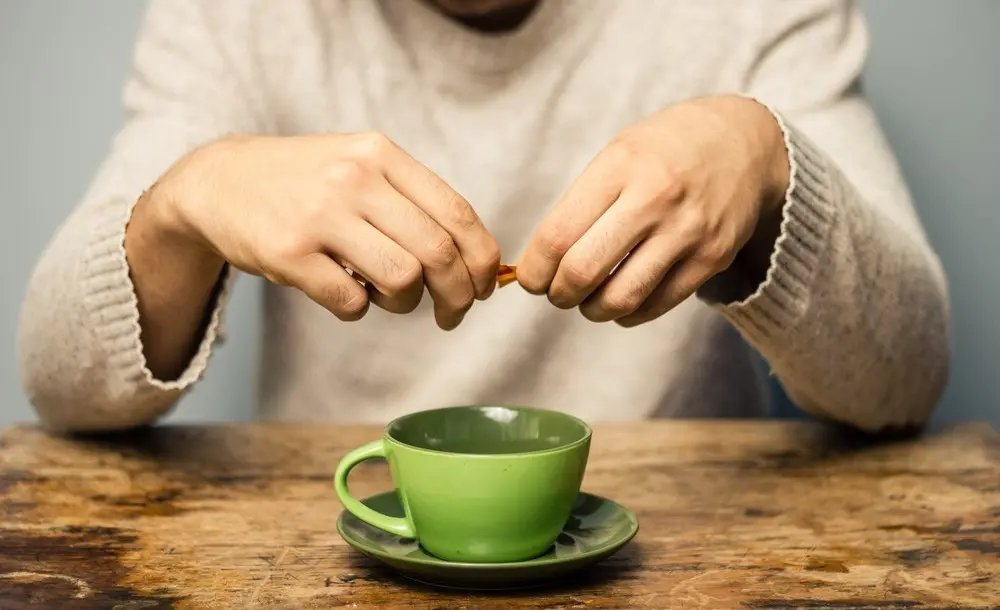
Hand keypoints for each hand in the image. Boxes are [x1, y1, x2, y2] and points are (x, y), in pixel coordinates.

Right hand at [149, 132, 500, 329]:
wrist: (218, 181)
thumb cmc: (306, 182)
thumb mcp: (360, 165)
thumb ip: (413, 201)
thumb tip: (477, 259)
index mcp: (381, 155)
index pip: (457, 213)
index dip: (483, 260)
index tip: (486, 286)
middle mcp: (354, 179)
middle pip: (438, 253)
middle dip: (458, 295)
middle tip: (454, 313)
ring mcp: (319, 216)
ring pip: (402, 280)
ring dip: (406, 304)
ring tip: (390, 296)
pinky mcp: (288, 254)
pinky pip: (352, 303)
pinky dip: (359, 310)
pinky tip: (346, 292)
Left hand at [517, 95, 789, 325]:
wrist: (743, 142)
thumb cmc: (664, 151)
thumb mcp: (618, 154)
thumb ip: (581, 205)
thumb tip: (540, 264)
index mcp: (620, 166)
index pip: (557, 236)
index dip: (534, 270)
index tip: (531, 278)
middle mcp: (654, 198)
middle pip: (583, 272)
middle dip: (559, 294)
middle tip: (557, 292)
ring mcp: (688, 230)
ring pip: (621, 298)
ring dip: (593, 310)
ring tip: (588, 301)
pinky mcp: (712, 257)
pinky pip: (658, 304)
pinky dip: (629, 313)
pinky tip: (622, 301)